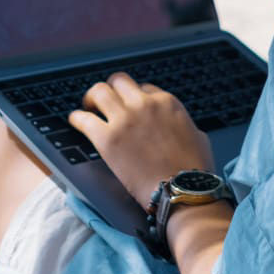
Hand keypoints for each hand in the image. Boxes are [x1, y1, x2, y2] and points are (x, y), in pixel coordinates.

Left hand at [68, 72, 213, 204]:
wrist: (182, 192)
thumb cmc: (194, 171)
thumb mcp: (198, 137)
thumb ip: (182, 124)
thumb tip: (178, 126)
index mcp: (166, 103)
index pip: (143, 88)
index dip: (134, 98)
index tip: (129, 107)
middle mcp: (144, 104)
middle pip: (118, 81)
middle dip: (111, 89)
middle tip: (104, 102)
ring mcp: (124, 119)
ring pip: (99, 91)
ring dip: (91, 98)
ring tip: (88, 107)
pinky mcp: (107, 138)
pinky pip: (83, 118)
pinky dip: (76, 118)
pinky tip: (75, 122)